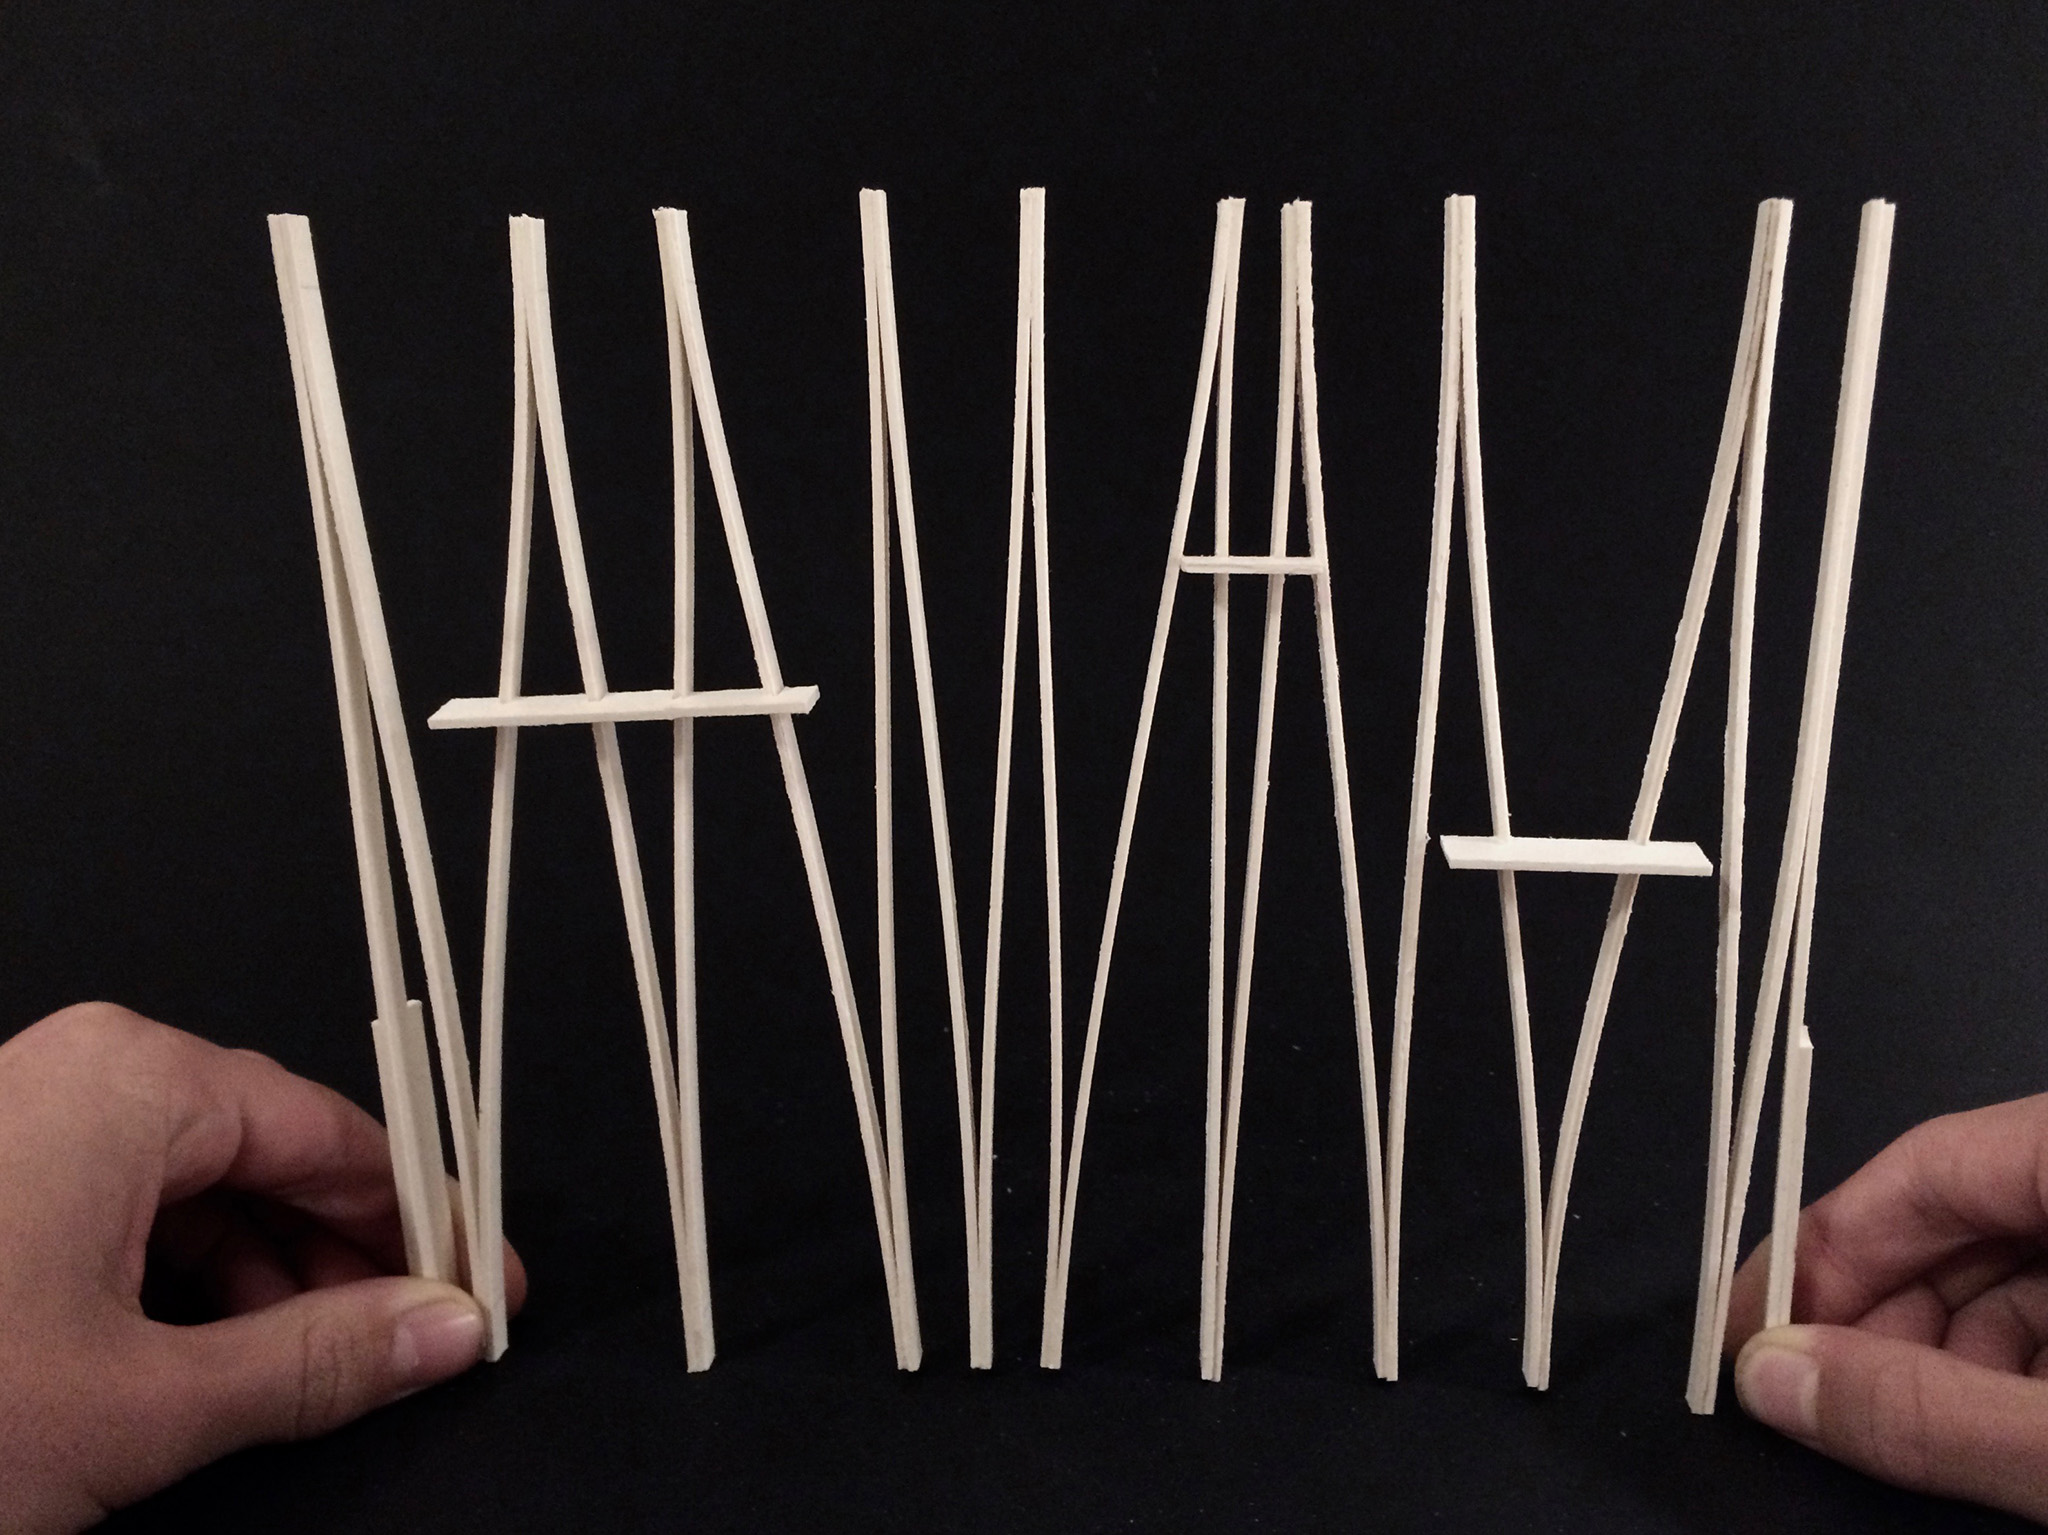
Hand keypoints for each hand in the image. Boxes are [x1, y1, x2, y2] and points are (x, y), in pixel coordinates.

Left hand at [0, 1003, 525, 1532]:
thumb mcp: (146, 1402)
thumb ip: (324, 1358)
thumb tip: (439, 1330)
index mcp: (134, 1081)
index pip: (338, 1134)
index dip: (427, 1221)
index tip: (479, 1285)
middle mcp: (81, 1072)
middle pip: (271, 1153)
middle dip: (346, 1257)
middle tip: (414, 1339)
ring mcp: (25, 1120)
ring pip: (199, 1185)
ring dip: (267, 1279)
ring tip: (309, 1369)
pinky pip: (126, 1204)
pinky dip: (184, 1280)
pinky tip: (211, 1358)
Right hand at [1726, 1092, 2047, 1521]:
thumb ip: (1924, 1409)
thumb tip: (1768, 1378)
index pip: (1925, 1166)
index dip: (1823, 1250)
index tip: (1746, 1330)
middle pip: (1968, 1216)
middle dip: (1887, 1315)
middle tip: (1820, 1400)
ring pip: (2021, 1265)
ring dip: (1956, 1351)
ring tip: (1924, 1434)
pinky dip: (2027, 1365)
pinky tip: (2007, 1433)